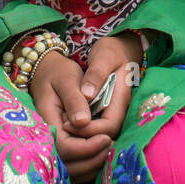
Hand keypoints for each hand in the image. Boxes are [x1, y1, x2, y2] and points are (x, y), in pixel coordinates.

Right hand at [30, 49, 110, 182]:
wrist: (47, 72)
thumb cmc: (58, 73)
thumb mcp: (67, 79)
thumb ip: (74, 100)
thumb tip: (83, 122)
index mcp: (46, 120)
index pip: (64, 147)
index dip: (86, 148)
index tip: (106, 138)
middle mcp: (46, 138)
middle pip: (67, 166)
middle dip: (92, 160)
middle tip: (112, 146)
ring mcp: (52, 146)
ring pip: (70, 171)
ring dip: (92, 166)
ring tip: (110, 149)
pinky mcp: (60, 148)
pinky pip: (72, 168)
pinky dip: (88, 167)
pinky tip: (103, 154)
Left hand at [75, 33, 141, 147]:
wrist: (120, 48)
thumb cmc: (112, 51)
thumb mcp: (103, 57)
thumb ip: (96, 75)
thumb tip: (87, 95)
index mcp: (121, 97)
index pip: (109, 126)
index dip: (89, 130)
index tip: (68, 124)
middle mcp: (120, 108)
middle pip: (106, 134)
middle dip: (84, 135)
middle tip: (63, 127)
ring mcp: (115, 110)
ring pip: (101, 132)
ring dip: (83, 133)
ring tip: (64, 125)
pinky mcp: (108, 110)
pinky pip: (97, 125)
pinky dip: (84, 127)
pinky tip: (70, 120)